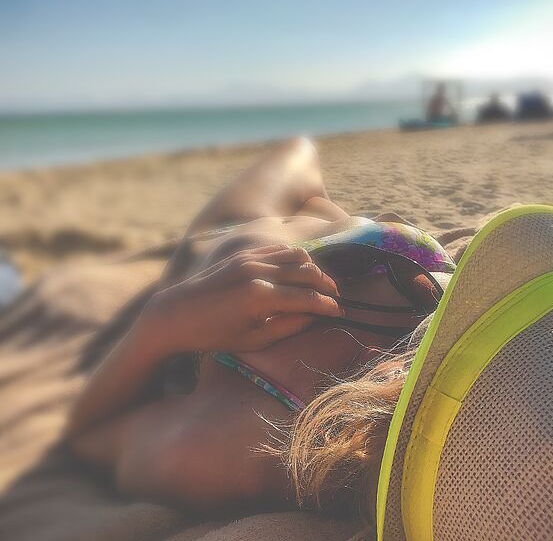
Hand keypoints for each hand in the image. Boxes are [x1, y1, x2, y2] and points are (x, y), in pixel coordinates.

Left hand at [142, 245, 341, 354]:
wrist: (174, 315)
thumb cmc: (212, 335)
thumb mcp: (252, 340)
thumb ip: (287, 327)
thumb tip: (314, 317)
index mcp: (260, 297)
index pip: (308, 298)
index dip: (328, 306)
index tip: (339, 313)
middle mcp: (257, 272)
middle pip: (308, 272)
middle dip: (327, 285)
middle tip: (335, 298)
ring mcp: (249, 259)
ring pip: (296, 255)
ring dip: (314, 269)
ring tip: (320, 284)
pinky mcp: (242, 254)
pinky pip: (278, 249)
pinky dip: (295, 258)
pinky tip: (299, 271)